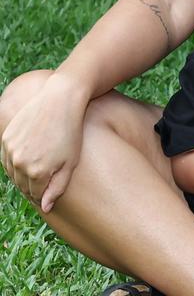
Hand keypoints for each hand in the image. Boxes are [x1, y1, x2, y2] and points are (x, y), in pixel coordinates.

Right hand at [0, 74, 89, 212]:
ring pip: (12, 172)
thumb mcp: (71, 162)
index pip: (35, 194)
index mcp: (37, 172)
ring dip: (22, 176)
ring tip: (37, 170)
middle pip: (22, 185)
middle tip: (43, 184)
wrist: (60, 101)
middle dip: (32, 187)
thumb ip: (57, 188)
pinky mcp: (6, 137)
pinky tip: (27, 159)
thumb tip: (45, 208)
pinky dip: (15, 162)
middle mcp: (20, 163)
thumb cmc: (71, 132)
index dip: (42, 196)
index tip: (49, 194)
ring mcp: (10, 150)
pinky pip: (6, 158)